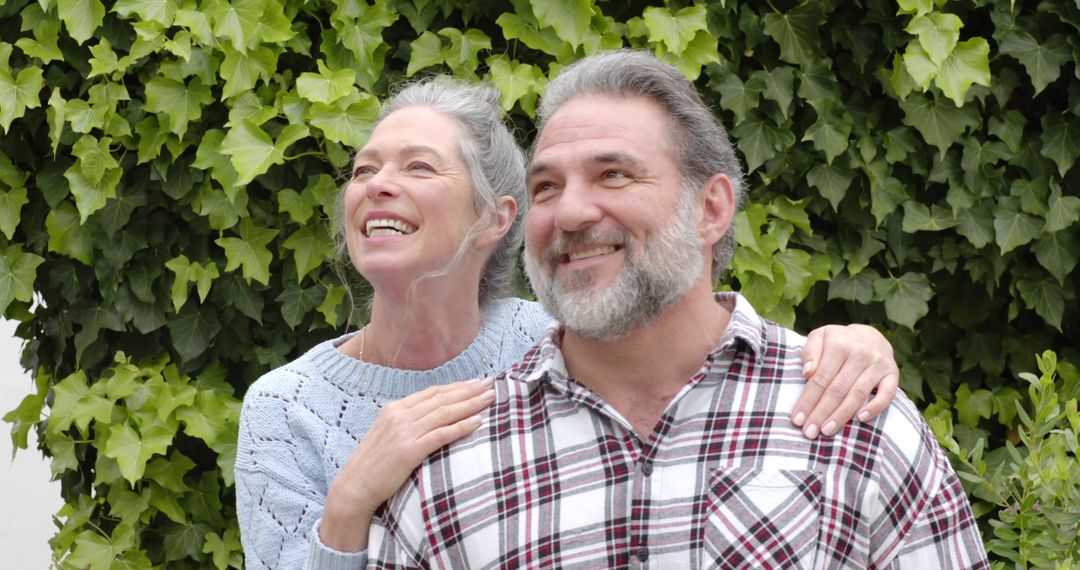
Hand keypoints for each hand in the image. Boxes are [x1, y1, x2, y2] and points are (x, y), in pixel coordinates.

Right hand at [319, 378, 495, 551]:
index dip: (456, 386)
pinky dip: (461, 426)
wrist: (354, 487)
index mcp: (394, 408)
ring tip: (490, 399)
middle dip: (468, 390)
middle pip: (441, 398)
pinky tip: (478, 421)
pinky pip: (441, 434)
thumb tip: (432, 416)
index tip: (475, 383)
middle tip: (490, 384)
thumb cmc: (374, 464)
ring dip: (470, 404)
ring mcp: (404, 432)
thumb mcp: (387, 434)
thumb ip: (407, 422)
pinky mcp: (409, 451)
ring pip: (444, 412)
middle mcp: (399, 415)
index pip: (432, 392)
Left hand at [791, 324, 898, 439]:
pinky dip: (875, 407)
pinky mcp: (893, 373)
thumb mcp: (820, 337)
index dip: (808, 400)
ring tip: (827, 431)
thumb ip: (810, 351)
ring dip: (842, 415)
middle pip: (837, 389)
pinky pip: (887, 394)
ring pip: (858, 394)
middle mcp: (860, 353)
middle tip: (809, 432)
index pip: (820, 378)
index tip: (797, 419)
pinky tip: (861, 419)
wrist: (871, 335)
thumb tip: (807, 372)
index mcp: (839, 344)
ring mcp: (878, 364)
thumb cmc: (838, 341)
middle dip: (821, 413)